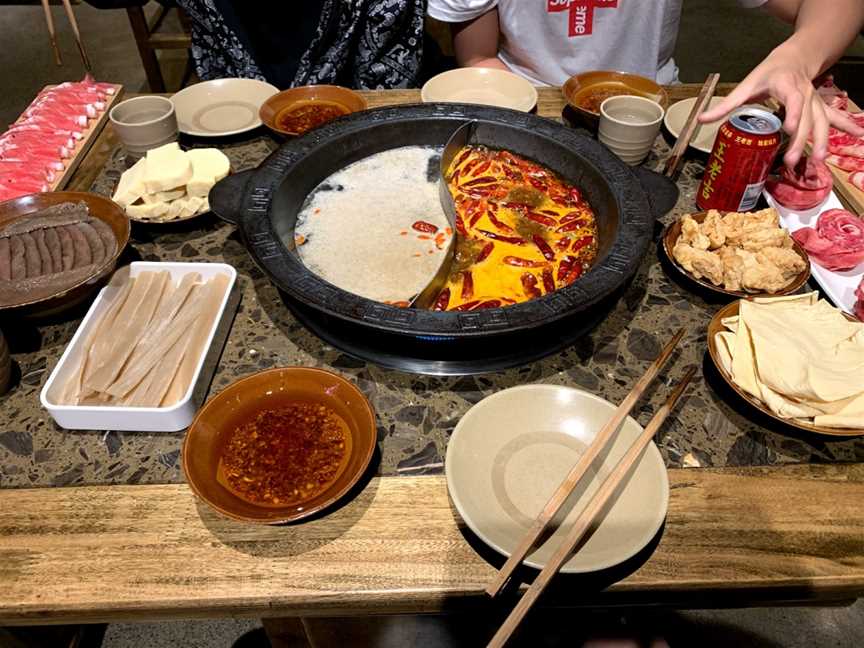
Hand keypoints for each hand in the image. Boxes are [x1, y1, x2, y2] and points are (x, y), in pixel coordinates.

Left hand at [699, 42, 863, 166]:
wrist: (794, 58)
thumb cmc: (769, 72)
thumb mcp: (747, 85)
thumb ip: (726, 104)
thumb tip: (701, 119)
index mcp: (786, 85)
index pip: (792, 100)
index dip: (793, 113)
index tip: (791, 127)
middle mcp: (805, 93)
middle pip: (806, 118)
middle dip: (801, 140)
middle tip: (792, 160)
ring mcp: (815, 101)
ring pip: (822, 122)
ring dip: (822, 141)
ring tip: (819, 160)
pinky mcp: (821, 107)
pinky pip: (834, 119)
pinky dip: (846, 127)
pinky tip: (859, 136)